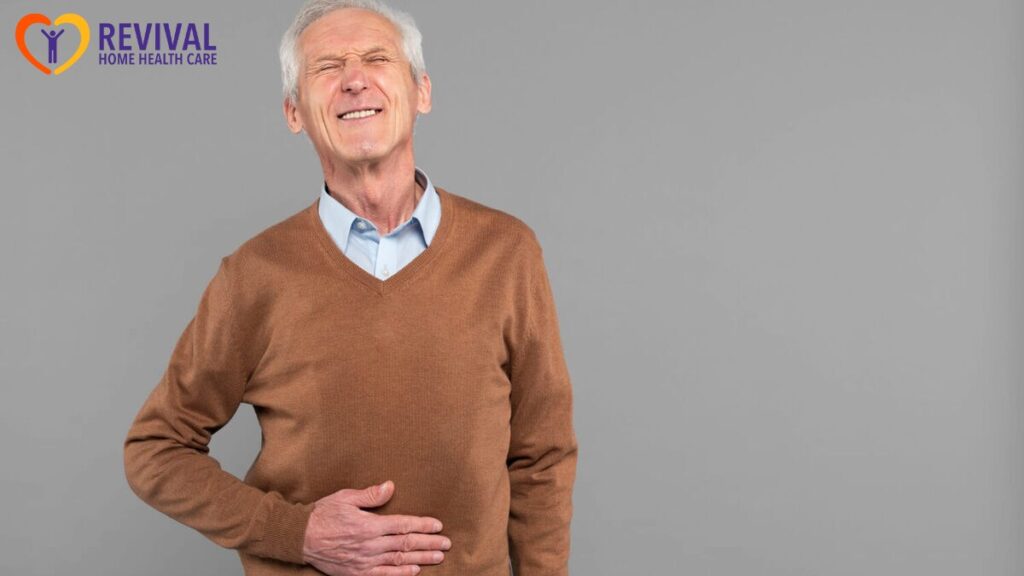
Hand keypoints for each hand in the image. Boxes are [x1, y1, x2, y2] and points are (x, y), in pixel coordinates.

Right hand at [302, 480, 450, 574]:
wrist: (300, 538)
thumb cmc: (322, 515)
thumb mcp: (345, 498)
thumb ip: (369, 495)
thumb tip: (390, 487)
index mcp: (369, 525)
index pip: (403, 525)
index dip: (423, 525)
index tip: (438, 526)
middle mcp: (370, 544)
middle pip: (405, 544)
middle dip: (428, 543)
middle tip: (446, 544)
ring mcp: (364, 561)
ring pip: (399, 560)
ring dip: (421, 559)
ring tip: (438, 557)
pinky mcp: (358, 573)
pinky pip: (384, 575)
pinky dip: (400, 574)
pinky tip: (414, 571)